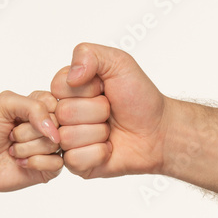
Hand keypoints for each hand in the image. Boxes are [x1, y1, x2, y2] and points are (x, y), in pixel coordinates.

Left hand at [0, 90, 62, 193]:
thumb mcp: (4, 104)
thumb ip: (33, 106)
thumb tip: (53, 130)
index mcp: (40, 107)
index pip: (55, 103)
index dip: (35, 112)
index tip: (16, 118)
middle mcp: (48, 127)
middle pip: (55, 124)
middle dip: (26, 132)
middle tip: (11, 136)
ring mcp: (51, 148)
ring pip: (54, 144)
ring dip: (26, 148)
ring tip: (13, 150)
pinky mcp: (50, 168)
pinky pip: (56, 163)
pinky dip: (34, 162)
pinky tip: (21, 163)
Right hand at [50, 43, 170, 178]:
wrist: (159, 131)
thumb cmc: (139, 98)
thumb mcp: (119, 63)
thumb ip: (89, 54)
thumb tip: (71, 75)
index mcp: (69, 89)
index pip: (58, 87)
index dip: (86, 89)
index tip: (103, 89)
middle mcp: (64, 114)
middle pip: (63, 113)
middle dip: (96, 111)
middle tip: (111, 112)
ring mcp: (68, 140)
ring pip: (67, 137)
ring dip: (99, 133)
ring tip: (111, 130)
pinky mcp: (76, 163)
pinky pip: (75, 159)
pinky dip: (99, 153)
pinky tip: (109, 148)